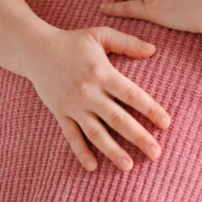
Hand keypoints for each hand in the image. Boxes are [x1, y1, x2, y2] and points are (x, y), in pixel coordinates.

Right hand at [20, 26, 170, 171]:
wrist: (35, 49)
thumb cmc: (73, 41)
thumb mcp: (101, 34)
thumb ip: (128, 43)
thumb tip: (153, 50)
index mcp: (103, 73)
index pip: (132, 95)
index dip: (150, 110)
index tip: (166, 123)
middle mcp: (89, 92)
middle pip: (118, 119)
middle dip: (139, 137)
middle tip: (156, 153)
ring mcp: (74, 105)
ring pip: (96, 133)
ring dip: (113, 151)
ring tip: (129, 166)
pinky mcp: (60, 113)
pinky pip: (72, 136)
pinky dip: (81, 152)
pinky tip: (93, 166)